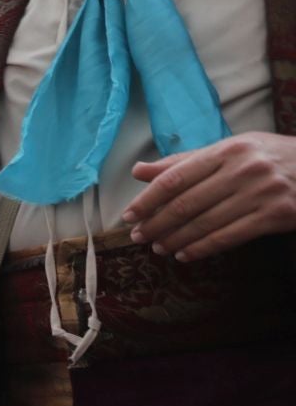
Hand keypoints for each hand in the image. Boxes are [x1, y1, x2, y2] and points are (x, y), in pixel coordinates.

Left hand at [125, 133, 295, 261]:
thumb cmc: (270, 158)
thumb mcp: (232, 150)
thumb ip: (186, 161)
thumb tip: (139, 170)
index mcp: (228, 149)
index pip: (176, 177)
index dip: (148, 199)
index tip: (129, 215)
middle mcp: (244, 169)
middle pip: (186, 203)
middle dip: (156, 223)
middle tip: (138, 236)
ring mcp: (261, 193)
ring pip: (204, 223)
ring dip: (175, 240)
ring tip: (158, 247)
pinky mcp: (276, 215)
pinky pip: (228, 237)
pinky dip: (201, 249)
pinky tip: (184, 255)